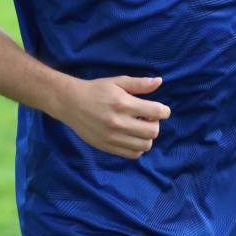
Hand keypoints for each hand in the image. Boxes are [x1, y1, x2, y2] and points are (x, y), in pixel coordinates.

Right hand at [51, 75, 170, 158]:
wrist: (71, 103)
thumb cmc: (96, 90)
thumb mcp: (118, 82)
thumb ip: (139, 84)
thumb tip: (159, 81)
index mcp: (123, 103)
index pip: (156, 112)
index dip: (164, 111)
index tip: (161, 110)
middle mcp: (119, 122)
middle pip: (153, 131)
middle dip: (156, 124)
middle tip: (148, 118)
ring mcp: (113, 137)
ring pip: (145, 145)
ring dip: (147, 137)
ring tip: (140, 128)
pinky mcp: (107, 147)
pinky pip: (132, 154)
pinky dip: (138, 148)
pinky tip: (133, 137)